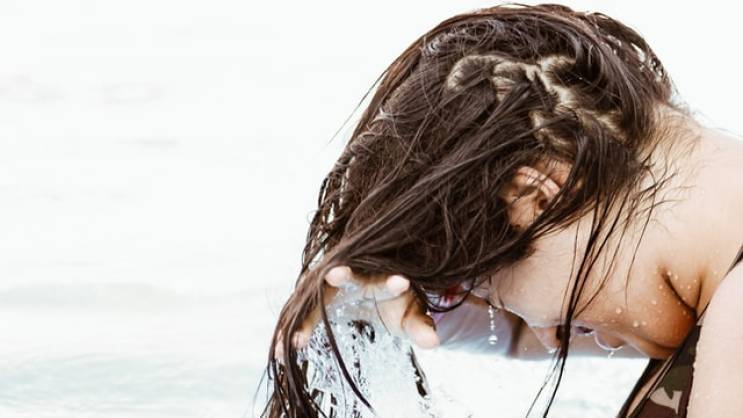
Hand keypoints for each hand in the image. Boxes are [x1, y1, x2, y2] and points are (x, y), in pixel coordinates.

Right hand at [273, 266, 439, 360]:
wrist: (371, 292)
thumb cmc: (395, 304)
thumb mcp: (411, 317)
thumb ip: (421, 327)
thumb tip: (433, 342)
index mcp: (379, 278)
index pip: (386, 278)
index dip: (392, 282)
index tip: (401, 284)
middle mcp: (352, 276)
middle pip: (345, 272)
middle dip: (341, 274)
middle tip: (334, 274)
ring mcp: (329, 286)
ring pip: (316, 296)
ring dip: (305, 316)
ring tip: (295, 340)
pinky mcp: (314, 298)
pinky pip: (301, 313)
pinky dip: (292, 331)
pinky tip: (280, 351)